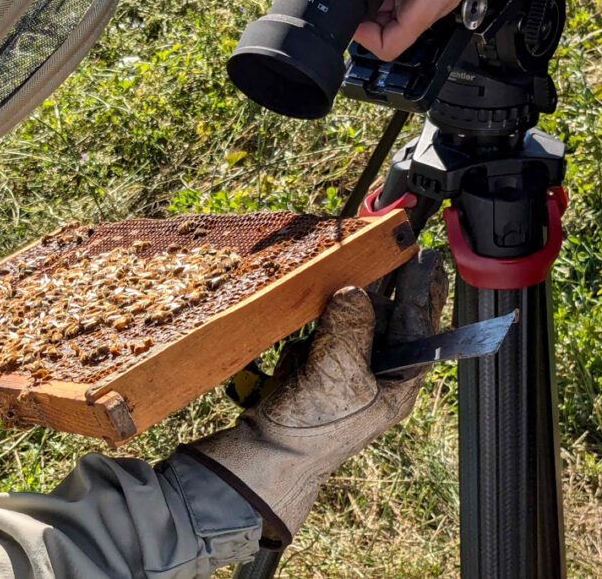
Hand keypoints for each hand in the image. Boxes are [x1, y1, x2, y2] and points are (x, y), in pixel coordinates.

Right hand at [184, 250, 446, 546]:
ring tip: (355, 258)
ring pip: (358, 314)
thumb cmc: (316, 425)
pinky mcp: (318, 356)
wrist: (270, 448)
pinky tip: (321, 282)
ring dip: (354, 289)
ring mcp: (347, 360)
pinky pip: (327, 321)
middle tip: (389, 246)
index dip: (422, 290)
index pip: (420, 326)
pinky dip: (323, 302)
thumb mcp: (340, 376)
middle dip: (390, 282)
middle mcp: (378, 366)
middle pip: (391, 314)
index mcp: (399, 377)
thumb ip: (350, 330)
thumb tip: (353, 290)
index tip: (423, 255)